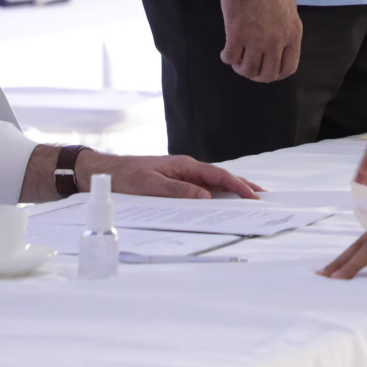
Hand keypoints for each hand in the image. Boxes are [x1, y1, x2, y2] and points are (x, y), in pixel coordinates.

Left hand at [80, 151, 263, 199]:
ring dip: (231, 190)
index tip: (252, 196)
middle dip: (242, 185)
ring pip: (212, 183)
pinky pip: (201, 188)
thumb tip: (205, 196)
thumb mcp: (150, 185)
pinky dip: (216, 193)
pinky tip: (221, 201)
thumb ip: (178, 190)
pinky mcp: (175, 182)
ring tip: (249, 198)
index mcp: (184, 166)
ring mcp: (181, 175)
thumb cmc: (125, 177)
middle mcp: (186, 169)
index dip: (237, 186)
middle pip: (220, 177)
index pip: (218, 176)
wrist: (104, 173)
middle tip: (262, 196)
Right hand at [219, 0, 301, 82]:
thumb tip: (279, 49)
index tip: (267, 71)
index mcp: (292, 34)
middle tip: (249, 68)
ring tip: (237, 60)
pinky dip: (227, 58)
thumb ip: (285, 31)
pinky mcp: (236, 34)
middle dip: (257, 75)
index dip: (276, 74)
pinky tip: (226, 52)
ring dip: (241, 68)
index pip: (288, 68)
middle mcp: (276, 41)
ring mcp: (256, 39)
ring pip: (248, 70)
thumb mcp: (288, 11)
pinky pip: (230, 58)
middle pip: (267, 75)